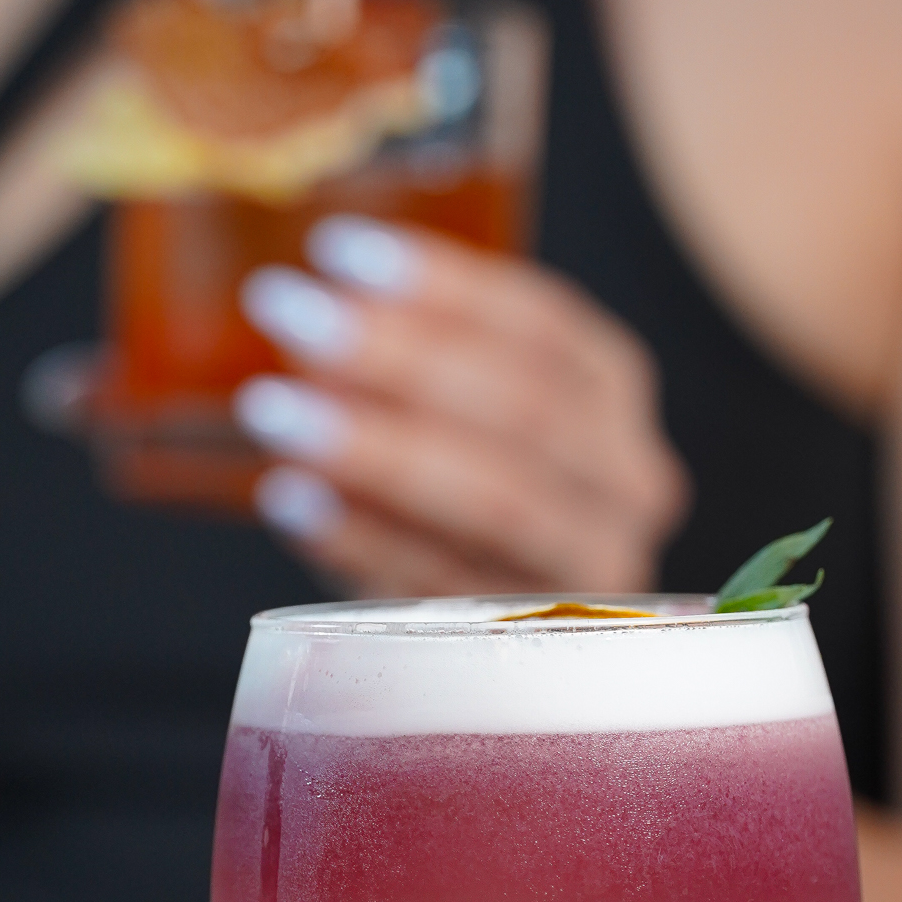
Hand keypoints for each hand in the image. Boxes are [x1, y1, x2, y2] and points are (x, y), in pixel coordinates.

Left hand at [236, 216, 689, 595]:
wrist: (497, 638)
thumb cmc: (455, 487)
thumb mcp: (447, 410)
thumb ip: (406, 357)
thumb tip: (306, 303)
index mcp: (613, 395)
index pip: (546, 326)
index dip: (445, 285)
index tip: (339, 251)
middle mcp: (629, 483)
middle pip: (528, 407)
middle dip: (400, 355)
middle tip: (286, 312)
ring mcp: (592, 574)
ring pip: (501, 499)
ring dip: (377, 448)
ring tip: (272, 408)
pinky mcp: (534, 649)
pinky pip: (448, 585)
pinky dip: (364, 539)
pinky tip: (290, 500)